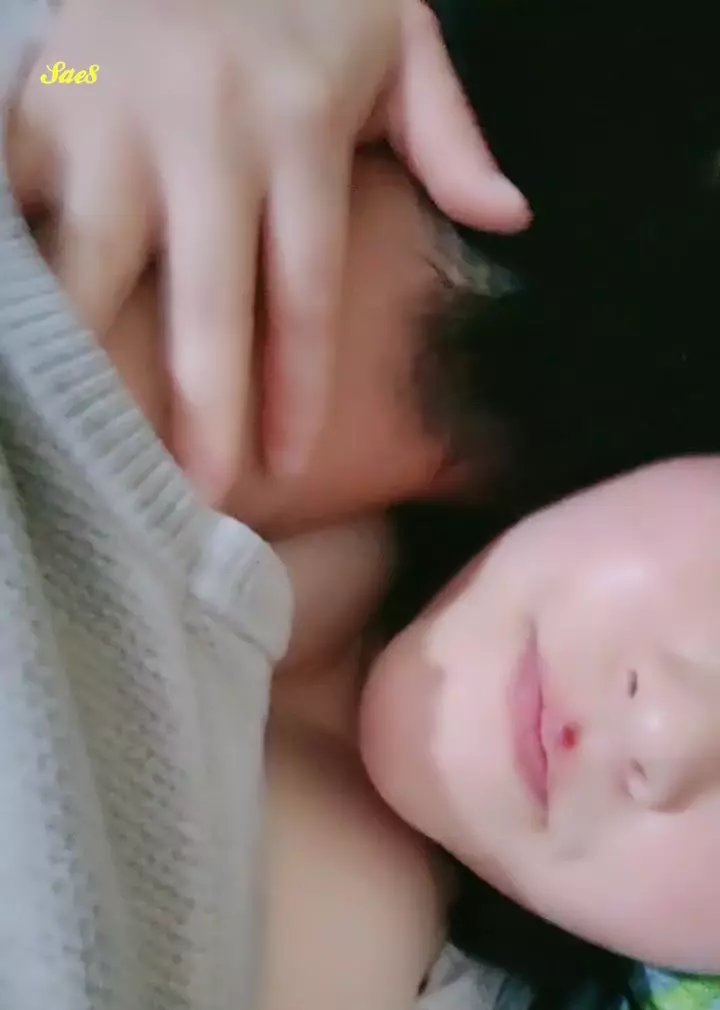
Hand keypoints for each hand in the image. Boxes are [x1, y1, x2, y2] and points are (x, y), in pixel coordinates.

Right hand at [7, 0, 528, 500]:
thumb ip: (449, 133)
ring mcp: (112, 118)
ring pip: (97, 264)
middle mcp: (204, 130)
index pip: (301, 287)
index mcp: (297, 126)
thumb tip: (510, 219)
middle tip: (200, 492)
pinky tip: (31, 349)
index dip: (293, 386)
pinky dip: (24, 279)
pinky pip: (23, 208)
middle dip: (204, 405)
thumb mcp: (400, 36)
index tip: (283, 467)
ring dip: (99, 361)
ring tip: (98, 441)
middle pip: (206, 298)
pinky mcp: (43, 105)